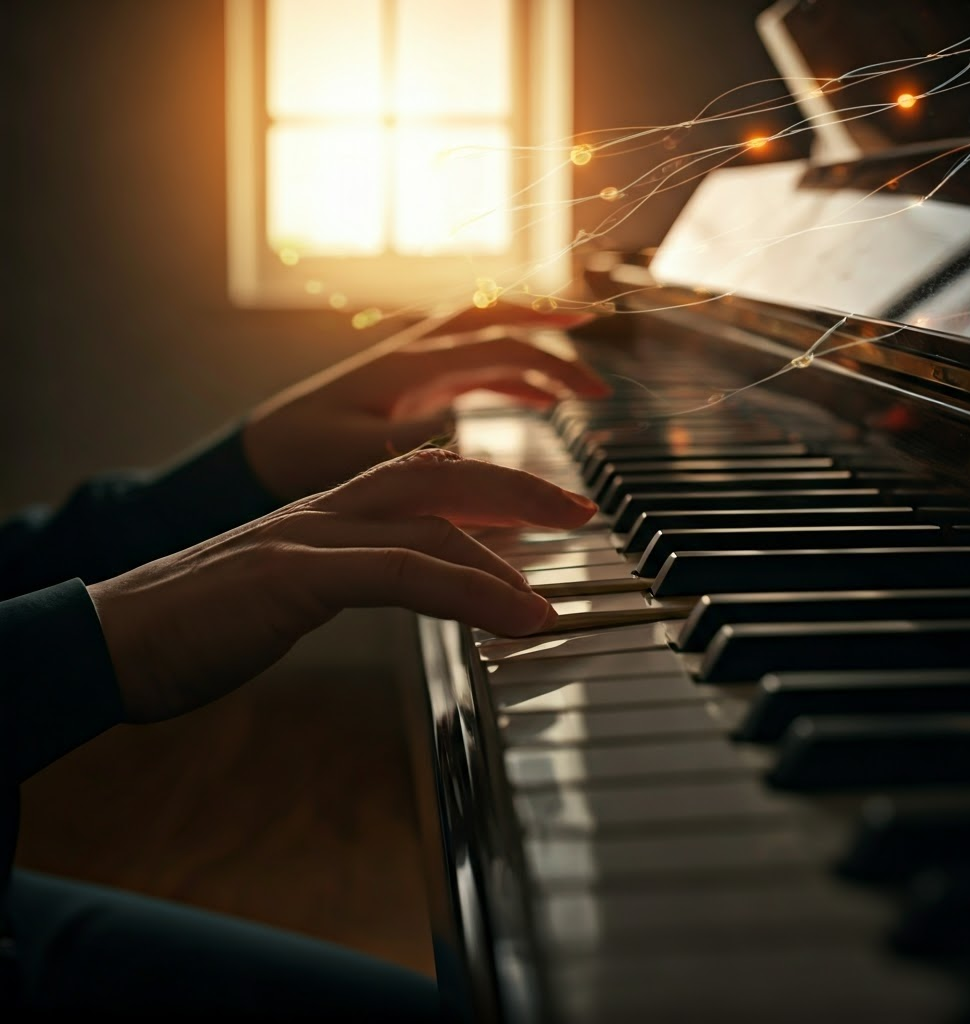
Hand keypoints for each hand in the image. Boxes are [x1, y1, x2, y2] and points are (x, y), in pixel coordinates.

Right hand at [88, 449, 596, 723]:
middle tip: (578, 510)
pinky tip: (520, 618)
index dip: (486, 487)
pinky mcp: (296, 575)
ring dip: (508, 550)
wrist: (112, 638)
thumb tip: (399, 586)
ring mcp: (310, 536)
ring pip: (431, 519)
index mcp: (325, 512)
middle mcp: (325, 510)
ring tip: (558, 591)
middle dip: (518, 489)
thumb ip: (346, 577)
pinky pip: (403, 574)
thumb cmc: (198, 621)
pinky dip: (472, 592)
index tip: (539, 508)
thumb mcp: (287, 591)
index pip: (421, 479)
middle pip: (441, 475)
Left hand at [241, 301, 609, 500]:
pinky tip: (535, 401)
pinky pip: (474, 371)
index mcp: (409, 365)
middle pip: (496, 318)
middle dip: (549, 325)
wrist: (259, 455)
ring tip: (576, 383)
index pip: (498, 346)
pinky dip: (512, 380)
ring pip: (487, 342)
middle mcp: (416, 355)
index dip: (552, 361)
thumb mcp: (351, 454)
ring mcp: (415, 369)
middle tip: (596, 341)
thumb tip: (465, 431)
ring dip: (535, 353)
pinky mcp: (412, 389)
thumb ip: (407, 443)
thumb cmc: (296, 454)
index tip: (592, 391)